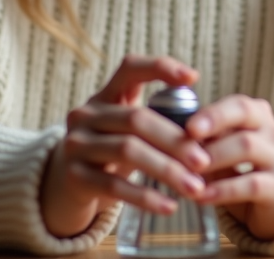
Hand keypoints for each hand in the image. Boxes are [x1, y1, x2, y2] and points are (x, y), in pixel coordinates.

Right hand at [39, 55, 210, 237]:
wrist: (66, 183)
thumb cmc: (112, 150)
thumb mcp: (127, 129)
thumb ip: (157, 120)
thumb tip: (207, 128)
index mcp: (105, 95)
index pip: (130, 68)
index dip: (161, 68)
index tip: (194, 78)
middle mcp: (85, 114)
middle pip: (136, 119)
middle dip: (175, 140)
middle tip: (204, 161)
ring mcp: (76, 144)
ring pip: (127, 151)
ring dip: (167, 170)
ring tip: (195, 187)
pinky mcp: (74, 176)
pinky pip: (114, 186)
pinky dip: (145, 197)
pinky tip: (169, 206)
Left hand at [188, 94, 273, 240]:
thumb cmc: (242, 172)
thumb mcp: (224, 151)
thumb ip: (206, 140)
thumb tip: (172, 133)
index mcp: (257, 116)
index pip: (238, 104)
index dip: (213, 112)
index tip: (189, 125)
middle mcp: (272, 131)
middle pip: (246, 115)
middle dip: (214, 122)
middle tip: (188, 138)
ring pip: (247, 146)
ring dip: (214, 157)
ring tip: (189, 170)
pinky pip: (251, 184)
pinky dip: (222, 190)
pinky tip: (202, 196)